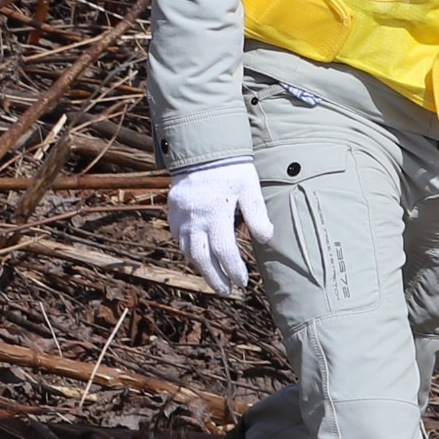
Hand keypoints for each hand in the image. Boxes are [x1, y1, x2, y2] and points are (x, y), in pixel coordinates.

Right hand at [166, 160, 271, 296]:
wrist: (202, 147)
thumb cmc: (230, 168)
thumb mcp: (249, 187)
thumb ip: (257, 214)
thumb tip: (265, 239)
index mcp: (215, 212)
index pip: (224, 251)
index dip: (234, 270)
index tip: (242, 282)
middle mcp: (195, 217)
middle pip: (201, 258)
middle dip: (215, 278)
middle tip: (227, 291)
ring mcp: (181, 215)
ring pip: (187, 250)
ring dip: (201, 267)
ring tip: (215, 277)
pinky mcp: (173, 210)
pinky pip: (178, 237)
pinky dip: (189, 250)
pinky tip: (199, 255)